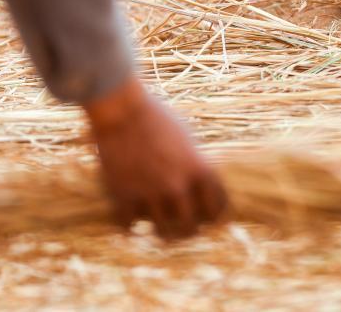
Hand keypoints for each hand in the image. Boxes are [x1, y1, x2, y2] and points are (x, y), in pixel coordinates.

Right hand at [84, 77, 226, 237]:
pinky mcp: (123, 196)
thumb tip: (203, 190)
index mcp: (201, 169)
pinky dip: (131, 225)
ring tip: (160, 228)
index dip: (215, 215)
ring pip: (163, 233)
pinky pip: (130, 226)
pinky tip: (132, 220)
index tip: (210, 218)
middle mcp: (179, 185)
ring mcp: (151, 193)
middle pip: (191, 228)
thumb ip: (196, 166)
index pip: (219, 207)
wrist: (122, 109)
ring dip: (162, 232)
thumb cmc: (158, 118)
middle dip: (189, 230)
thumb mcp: (187, 139)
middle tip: (184, 228)